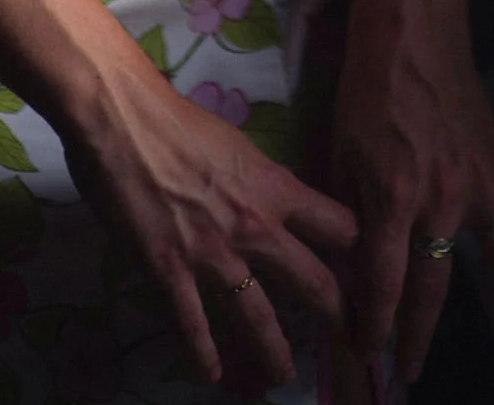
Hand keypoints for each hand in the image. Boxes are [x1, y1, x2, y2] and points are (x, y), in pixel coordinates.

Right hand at [57, 56, 357, 393]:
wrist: (123, 117)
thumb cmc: (178, 119)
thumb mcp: (238, 146)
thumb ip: (260, 182)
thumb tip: (272, 203)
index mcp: (274, 187)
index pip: (339, 226)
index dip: (361, 254)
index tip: (370, 276)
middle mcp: (254, 226)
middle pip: (313, 281)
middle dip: (337, 317)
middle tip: (352, 343)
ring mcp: (212, 253)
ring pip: (257, 317)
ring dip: (274, 352)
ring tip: (283, 376)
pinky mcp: (168, 270)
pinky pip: (192, 324)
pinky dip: (204, 354)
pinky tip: (212, 374)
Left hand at [331, 15, 493, 385]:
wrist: (415, 36)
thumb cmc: (368, 90)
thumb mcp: (343, 154)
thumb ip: (352, 217)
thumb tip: (353, 272)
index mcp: (394, 195)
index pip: (383, 282)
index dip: (373, 324)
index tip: (366, 353)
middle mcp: (441, 201)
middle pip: (432, 288)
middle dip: (416, 335)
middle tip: (409, 372)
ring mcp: (479, 187)